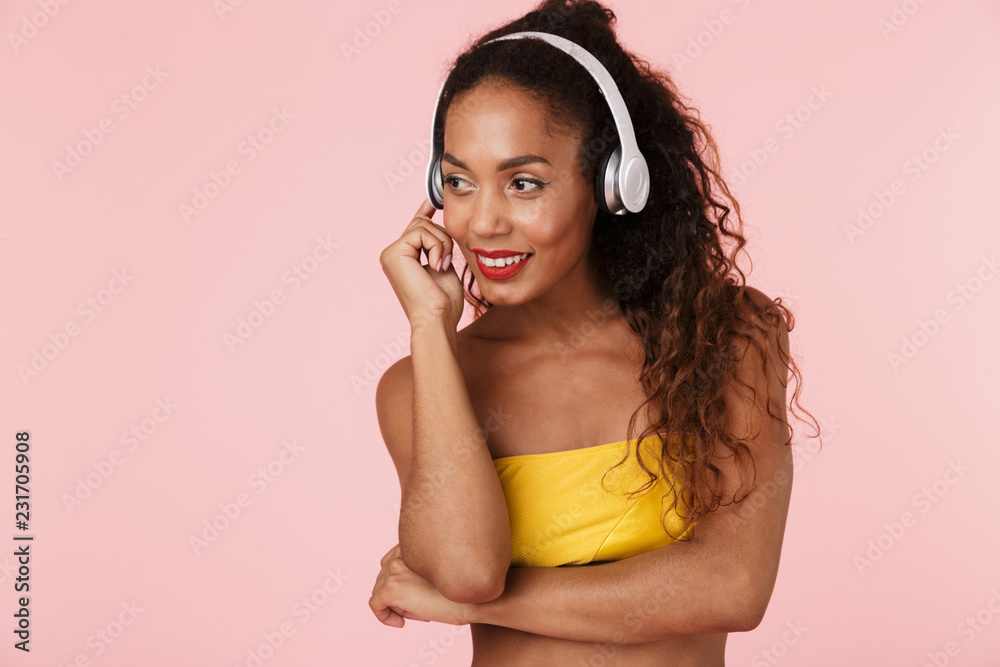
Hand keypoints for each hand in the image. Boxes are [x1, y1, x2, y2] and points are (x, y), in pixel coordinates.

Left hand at [369, 543, 476, 627]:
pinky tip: (400, 623)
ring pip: (381, 591)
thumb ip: (421, 569)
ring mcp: (396, 569)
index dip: (400, 581)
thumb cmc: (463, 589)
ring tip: (420, 611)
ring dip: (397, 605)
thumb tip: (404, 589)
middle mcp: (402, 552)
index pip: (391, 561)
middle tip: (422, 606)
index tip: (416, 596)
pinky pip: (375, 605)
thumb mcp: (440, 572)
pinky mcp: (392, 588)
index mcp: (413, 544)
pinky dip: (383, 616)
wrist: (475, 599)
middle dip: (399, 595)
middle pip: (384, 577)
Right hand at [379, 199, 464, 331]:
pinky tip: (436, 265)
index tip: (434, 199)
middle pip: (423, 224)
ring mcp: (390, 253)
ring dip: (442, 244)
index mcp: (404, 259)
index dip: (425, 211)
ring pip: (424, 226)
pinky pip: (420, 232)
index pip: (415, 227)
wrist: (437, 319)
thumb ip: (439, 248)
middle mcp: (393, 254)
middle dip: (443, 237)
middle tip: (448, 261)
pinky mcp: (393, 252)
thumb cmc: (443, 303)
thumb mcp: (443, 268)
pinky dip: (436, 247)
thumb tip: (441, 230)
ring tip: (442, 266)